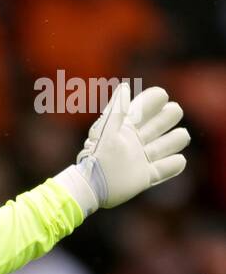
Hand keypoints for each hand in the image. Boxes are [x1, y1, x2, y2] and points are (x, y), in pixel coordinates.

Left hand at [57, 82, 189, 216]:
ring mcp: (142, 158)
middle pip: (163, 122)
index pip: (147, 105)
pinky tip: (179, 160)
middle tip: (173, 114)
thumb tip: (125, 87)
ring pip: (167, 144)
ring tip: (182, 136)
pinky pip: (165, 169)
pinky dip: (174, 164)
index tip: (162, 96)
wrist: (90, 187)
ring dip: (177, 139)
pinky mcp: (145, 177)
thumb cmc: (96, 156)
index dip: (156, 98)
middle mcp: (137, 140)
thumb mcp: (106, 130)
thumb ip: (117, 110)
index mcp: (128, 125)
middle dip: (170, 115)